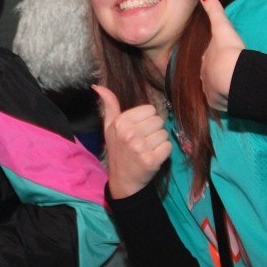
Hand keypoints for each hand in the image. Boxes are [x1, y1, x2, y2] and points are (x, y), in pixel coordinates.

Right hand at [92, 85, 170, 199]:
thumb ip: (109, 105)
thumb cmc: (118, 150)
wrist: (123, 180)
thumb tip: (98, 87)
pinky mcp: (151, 160)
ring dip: (159, 142)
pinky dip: (164, 153)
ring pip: (165, 134)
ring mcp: (140, 147)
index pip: (150, 110)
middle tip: (143, 142)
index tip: (138, 131)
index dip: (146, 120)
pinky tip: (153, 157)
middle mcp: (129, 133)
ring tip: (148, 150)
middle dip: (154, 131)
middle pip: (159, 121)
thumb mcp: (110, 127)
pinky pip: (168, 147)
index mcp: (120, 122)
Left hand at [197, 0, 243, 112]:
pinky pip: (221, 103)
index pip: (205, 61)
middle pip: (207, 76)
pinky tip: (233, 98)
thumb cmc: (229, 52)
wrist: (235, 78)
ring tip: (230, 88)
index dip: (211, 60)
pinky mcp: (217, 105)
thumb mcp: (222, 28)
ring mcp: (209, 93)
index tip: (219, 60)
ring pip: (213, 91)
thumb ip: (213, 9)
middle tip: (225, 75)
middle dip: (214, 76)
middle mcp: (202, 79)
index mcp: (202, 62)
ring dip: (220, 90)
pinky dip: (226, 100)